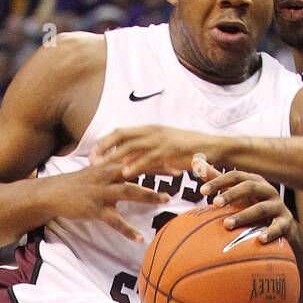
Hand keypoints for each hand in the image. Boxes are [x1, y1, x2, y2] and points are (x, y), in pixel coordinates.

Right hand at [41, 160, 170, 242]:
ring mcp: (101, 192)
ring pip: (128, 191)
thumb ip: (117, 170)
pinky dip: (128, 230)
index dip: (157, 157)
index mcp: (110, 165)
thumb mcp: (98, 172)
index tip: (176, 157)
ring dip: (149, 195)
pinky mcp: (95, 209)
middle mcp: (107, 175)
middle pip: (137, 169)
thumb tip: (136, 169)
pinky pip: (115, 221)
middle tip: (179, 172)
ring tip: (166, 199)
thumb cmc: (80, 184)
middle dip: (158, 170)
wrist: (53, 193)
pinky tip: (139, 238)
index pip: (137, 158)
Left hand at [92, 126, 222, 177]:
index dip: (105, 141)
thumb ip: (145, 152)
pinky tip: (124, 173)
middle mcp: (152, 132)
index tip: (93, 151)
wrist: (211, 146)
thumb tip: (127, 160)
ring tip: (100, 167)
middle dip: (104, 147)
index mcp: (149, 129)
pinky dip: (134, 165)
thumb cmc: (187, 149)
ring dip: (113, 156)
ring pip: (130, 147)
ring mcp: (159, 141)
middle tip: (91, 159)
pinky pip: (147, 159)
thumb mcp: (163, 146)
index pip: (121, 131)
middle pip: (120, 136)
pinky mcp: (168, 152)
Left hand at [197, 165, 294, 244]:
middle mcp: (268, 191)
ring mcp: (278, 206)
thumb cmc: (254, 206)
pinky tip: (259, 239)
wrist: (283, 227)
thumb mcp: (236, 193)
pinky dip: (269, 232)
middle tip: (215, 203)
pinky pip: (278, 227)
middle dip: (231, 194)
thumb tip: (195, 161)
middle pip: (249, 187)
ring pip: (261, 208)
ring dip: (243, 216)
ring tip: (226, 225)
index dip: (219, 181)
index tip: (202, 191)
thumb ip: (217, 179)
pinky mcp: (285, 223)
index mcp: (255, 181)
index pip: (236, 176)